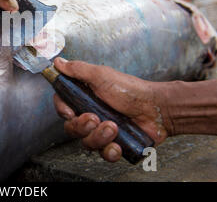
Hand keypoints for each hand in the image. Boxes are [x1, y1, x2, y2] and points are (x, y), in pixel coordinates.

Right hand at [53, 57, 169, 161]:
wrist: (157, 109)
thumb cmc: (131, 90)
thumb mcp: (101, 75)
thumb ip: (77, 70)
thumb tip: (58, 62)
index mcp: (84, 97)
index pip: (62, 105)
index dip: (62, 110)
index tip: (70, 111)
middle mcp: (90, 114)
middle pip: (71, 127)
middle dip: (81, 126)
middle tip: (95, 118)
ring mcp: (101, 130)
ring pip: (86, 142)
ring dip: (98, 137)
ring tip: (114, 128)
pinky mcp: (113, 144)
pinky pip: (103, 154)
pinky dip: (109, 151)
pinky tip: (118, 145)